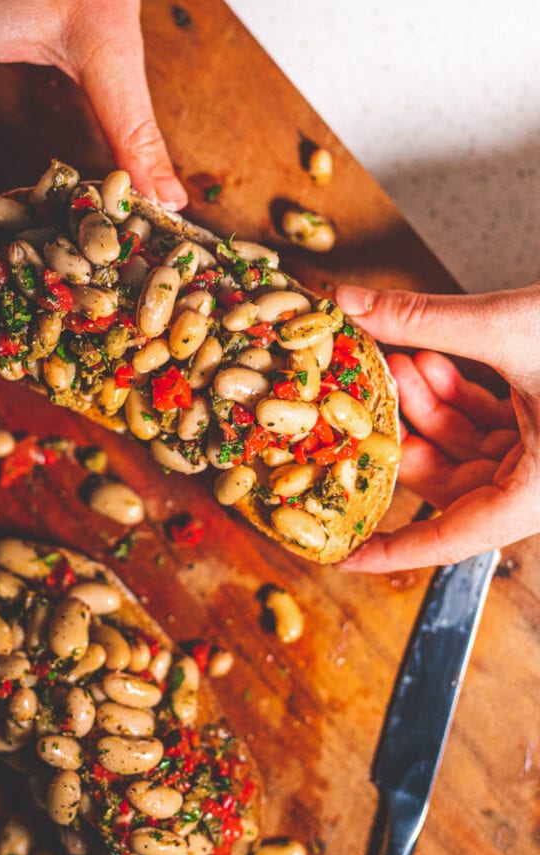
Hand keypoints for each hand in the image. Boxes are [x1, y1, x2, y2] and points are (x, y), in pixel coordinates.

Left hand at [334, 282, 539, 571]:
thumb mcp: (510, 327)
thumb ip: (425, 318)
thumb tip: (352, 301)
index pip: (452, 537)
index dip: (393, 547)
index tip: (344, 553)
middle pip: (449, 481)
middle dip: (404, 434)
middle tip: (366, 398)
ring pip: (465, 445)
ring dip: (426, 402)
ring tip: (399, 356)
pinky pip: (488, 421)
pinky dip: (456, 391)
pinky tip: (430, 353)